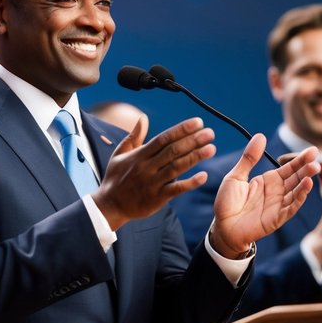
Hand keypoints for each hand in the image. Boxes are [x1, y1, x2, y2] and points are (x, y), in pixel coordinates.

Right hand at [92, 116, 215, 229]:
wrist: (109, 205)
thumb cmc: (115, 177)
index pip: (163, 138)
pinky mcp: (157, 198)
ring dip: (195, 157)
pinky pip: (176, 189)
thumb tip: (143, 117)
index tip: (197, 122)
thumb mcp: (119, 154)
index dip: (181, 130)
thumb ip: (134, 136)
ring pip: (176, 167)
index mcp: (139, 155)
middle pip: (172, 151)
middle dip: (193, 141)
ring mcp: (152, 182)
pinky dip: (190, 183)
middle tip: (210, 133)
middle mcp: (147, 167)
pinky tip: (203, 176)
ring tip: (211, 149)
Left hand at [210, 134, 318, 258]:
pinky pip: (291, 207)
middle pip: (296, 178)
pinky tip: (306, 186)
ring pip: (296, 191)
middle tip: (316, 159)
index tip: (312, 150)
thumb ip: (249, 158)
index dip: (300, 160)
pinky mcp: (277, 218)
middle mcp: (277, 192)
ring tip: (313, 169)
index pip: (288, 168)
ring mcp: (278, 205)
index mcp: (269, 180)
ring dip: (306, 181)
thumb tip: (260, 136)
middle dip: (306, 169)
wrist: (222, 226)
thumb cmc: (228, 202)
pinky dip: (299, 197)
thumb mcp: (236, 176)